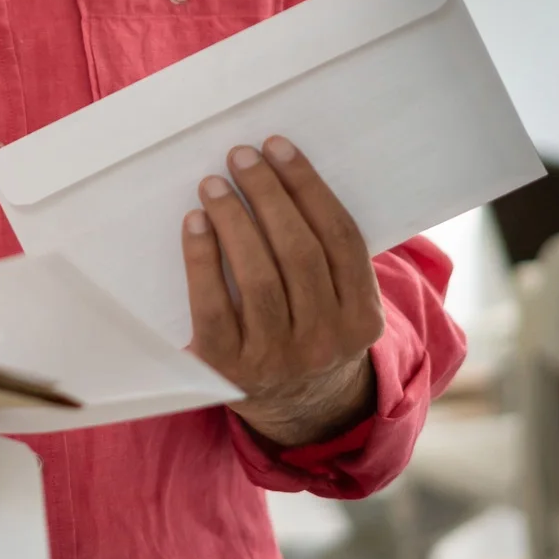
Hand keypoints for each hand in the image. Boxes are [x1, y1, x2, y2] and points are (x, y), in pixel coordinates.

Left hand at [183, 135, 384, 447]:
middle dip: (268, 195)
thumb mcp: (342, 307)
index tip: (278, 147)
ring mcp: (279, 359)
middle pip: (299, 252)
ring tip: (213, 183)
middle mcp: (326, 341)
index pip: (340, 239)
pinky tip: (195, 223)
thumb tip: (286, 175)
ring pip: (259, 277)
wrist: (296, 411)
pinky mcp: (231, 370)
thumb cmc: (312, 332)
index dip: (308, 187)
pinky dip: (203, 260)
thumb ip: (332, 258)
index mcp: (363, 319)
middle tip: (241, 156)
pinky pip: (214, 306)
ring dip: (234, 220)